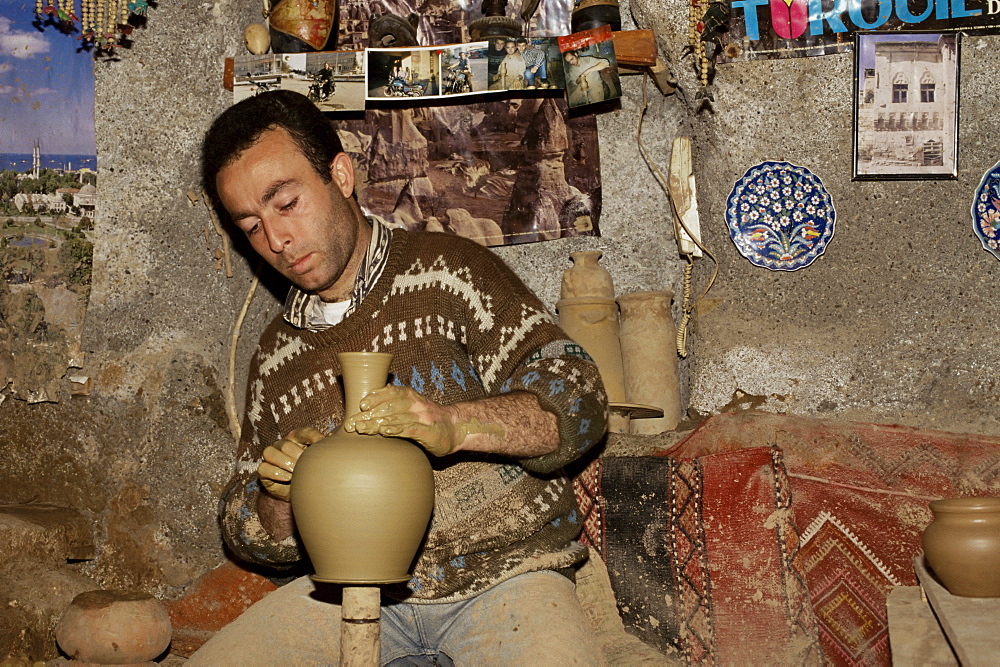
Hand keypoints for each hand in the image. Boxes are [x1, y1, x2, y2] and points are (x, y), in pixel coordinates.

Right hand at [258, 426, 323, 500]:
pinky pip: (264, 468)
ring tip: (295, 472)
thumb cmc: (311, 473)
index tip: (322, 445)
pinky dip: (276, 473)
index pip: (304, 432)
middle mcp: (282, 445)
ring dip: (285, 463)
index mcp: (298, 438)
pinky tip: (288, 478)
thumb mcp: (319, 461)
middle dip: (297, 456)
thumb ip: (325, 451)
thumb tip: (333, 443)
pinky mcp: (264, 470)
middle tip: (305, 466)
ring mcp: (271, 456)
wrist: (299, 493)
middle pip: (286, 444)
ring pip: (270, 453)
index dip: (313, 437)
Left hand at [343, 385, 463, 456]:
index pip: (391, 392)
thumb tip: (377, 392)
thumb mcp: (415, 404)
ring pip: (396, 419)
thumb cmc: (431, 418)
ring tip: (361, 429)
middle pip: (388, 407)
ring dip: (376, 424)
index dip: (375, 397)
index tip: (361, 404)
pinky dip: (396, 430)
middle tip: (352, 423)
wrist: (456, 428)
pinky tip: (384, 432)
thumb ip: (398, 400)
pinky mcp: (427, 432)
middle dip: (368, 415)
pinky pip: (409, 429)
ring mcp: (422, 418)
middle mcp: (416, 404)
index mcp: (411, 396)